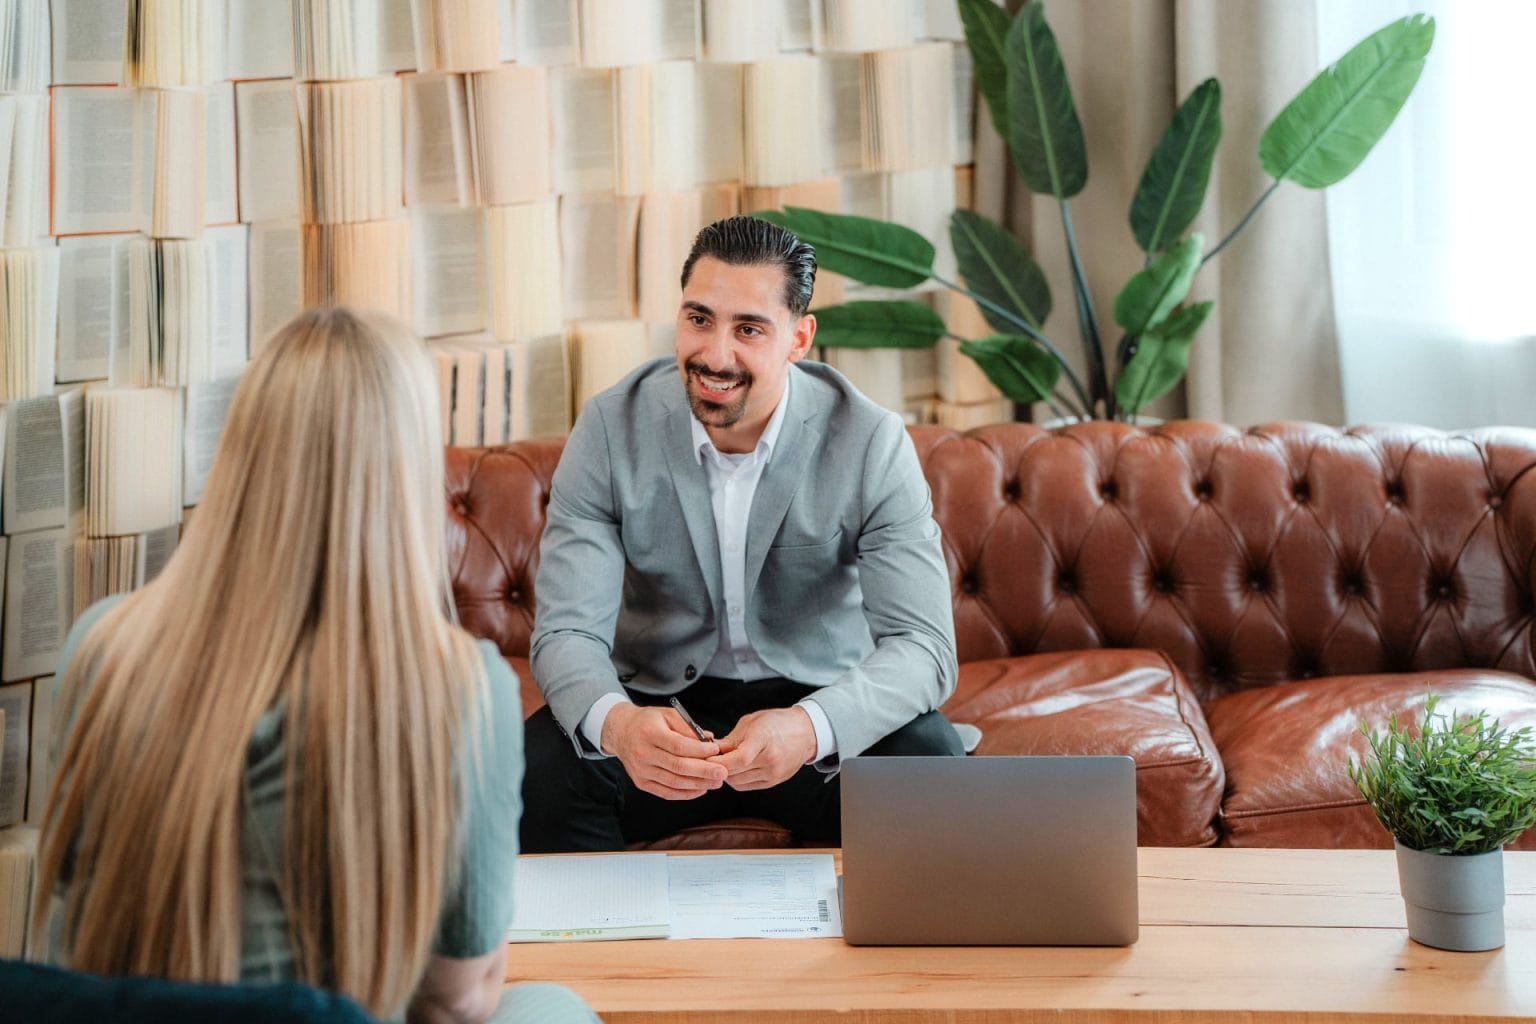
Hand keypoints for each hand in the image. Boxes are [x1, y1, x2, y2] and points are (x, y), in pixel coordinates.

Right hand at [602, 702, 725, 800]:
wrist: (622, 732)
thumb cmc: (649, 722)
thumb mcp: (667, 715)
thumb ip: (689, 728)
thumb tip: (711, 741)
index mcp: (649, 733)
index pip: (678, 746)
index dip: (699, 751)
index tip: (716, 751)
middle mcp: (642, 753)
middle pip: (677, 766)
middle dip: (703, 771)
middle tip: (723, 773)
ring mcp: (641, 771)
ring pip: (674, 782)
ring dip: (698, 784)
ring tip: (716, 782)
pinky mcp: (641, 783)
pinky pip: (666, 792)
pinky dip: (686, 793)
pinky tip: (701, 789)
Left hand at [710, 707, 817, 790]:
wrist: (805, 733)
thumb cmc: (778, 723)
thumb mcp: (751, 722)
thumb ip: (731, 739)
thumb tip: (711, 750)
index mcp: (764, 739)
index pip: (738, 759)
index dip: (718, 761)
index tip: (706, 757)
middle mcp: (771, 759)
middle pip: (735, 773)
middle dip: (718, 767)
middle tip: (709, 759)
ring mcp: (773, 773)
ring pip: (738, 782)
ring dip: (726, 774)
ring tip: (723, 762)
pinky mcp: (774, 782)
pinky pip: (747, 786)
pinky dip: (737, 779)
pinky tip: (735, 769)